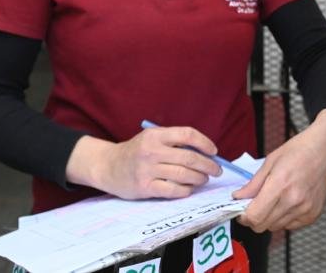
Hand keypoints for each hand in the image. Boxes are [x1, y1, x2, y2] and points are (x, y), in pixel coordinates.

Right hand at [65, 126, 221, 199]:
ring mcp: (147, 170)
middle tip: (216, 170)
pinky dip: (185, 191)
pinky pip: (173, 190)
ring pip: (184, 174)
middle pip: (189, 157)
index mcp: (156, 135)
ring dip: (199, 178)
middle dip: (208, 165)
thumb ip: (174, 142)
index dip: (205, 143)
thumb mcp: (152, 138)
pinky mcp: (145, 187)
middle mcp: (152, 151)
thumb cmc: (136, 151)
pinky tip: (189, 189)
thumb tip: (205, 153)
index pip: (188, 134)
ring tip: (204, 179)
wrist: (108, 166)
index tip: (214, 151)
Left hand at [233, 108, 325, 231]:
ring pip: (276, 227)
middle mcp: (294, 200)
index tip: (241, 210)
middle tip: (254, 205)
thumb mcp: (271, 160)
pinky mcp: (314, 214)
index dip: (244, 216)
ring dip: (269, 218)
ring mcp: (306, 209)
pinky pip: (290, 225)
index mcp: (280, 184)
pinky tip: (288, 202)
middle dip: (254, 218)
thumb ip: (254, 183)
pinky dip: (284, 218)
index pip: (255, 216)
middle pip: (263, 226)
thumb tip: (239, 197)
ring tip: (274, 200)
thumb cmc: (300, 149)